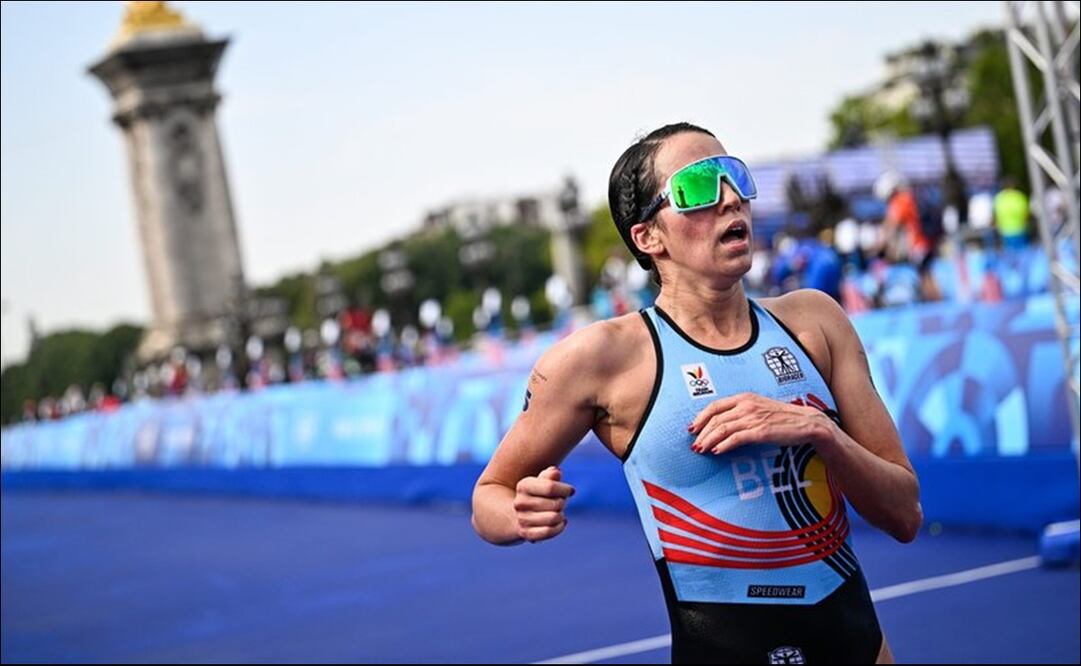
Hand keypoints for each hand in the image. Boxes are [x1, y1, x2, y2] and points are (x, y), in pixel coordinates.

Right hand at [513, 466, 574, 542]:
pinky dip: (559, 527)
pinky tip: (560, 522)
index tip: (570, 491)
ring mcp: (522, 519)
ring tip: (558, 512)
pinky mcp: (526, 533)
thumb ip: (550, 475)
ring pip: (554, 518)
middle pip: (555, 503)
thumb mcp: (542, 481)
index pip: (550, 487)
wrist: (518, 513)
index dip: (565, 489)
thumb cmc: (538, 494)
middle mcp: (520, 502)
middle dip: (563, 503)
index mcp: (524, 486)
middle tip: (560, 502)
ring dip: (561, 515)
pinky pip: (549, 532)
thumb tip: (556, 472)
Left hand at [687, 392, 832, 455]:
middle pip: (715, 419)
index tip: (693, 429)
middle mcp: (746, 405)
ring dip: (708, 441)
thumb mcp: (760, 408)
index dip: (700, 418)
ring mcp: (753, 417)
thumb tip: (722, 425)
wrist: (807, 423)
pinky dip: (723, 446)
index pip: (715, 406)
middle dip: (702, 433)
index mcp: (745, 397)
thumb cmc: (783, 418)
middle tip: (694, 445)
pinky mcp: (761, 431)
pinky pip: (736, 438)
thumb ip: (742, 412)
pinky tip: (717, 452)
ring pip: (722, 429)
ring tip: (701, 450)